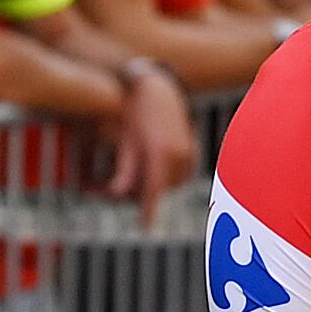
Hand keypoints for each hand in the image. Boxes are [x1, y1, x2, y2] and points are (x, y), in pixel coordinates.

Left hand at [100, 68, 197, 214]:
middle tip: (125, 194)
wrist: (157, 85)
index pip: (154, 190)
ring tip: (139, 180)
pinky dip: (169, 176)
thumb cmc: (134, 110)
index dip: (149, 209)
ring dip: (158, 186)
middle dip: (145, 194)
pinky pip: (182, 173)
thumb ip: (123, 171)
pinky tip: (156, 169)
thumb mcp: (124, 140)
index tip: (144, 225)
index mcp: (160, 152)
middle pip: (162, 188)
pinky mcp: (194, 149)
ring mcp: (190, 151)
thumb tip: (116, 196)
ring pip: (173, 183)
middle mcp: (179, 153)